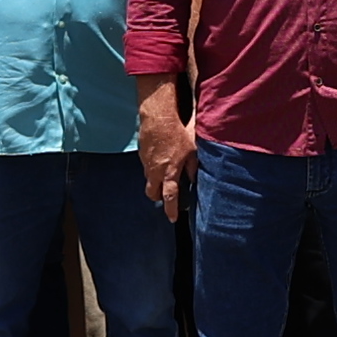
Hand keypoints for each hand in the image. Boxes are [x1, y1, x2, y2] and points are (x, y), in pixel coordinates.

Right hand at [139, 92, 192, 218]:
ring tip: (165, 174)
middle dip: (158, 198)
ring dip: (155, 181)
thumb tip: (195, 180)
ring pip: (149, 179)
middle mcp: (155, 171)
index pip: (169, 197)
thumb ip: (193, 167)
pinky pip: (147, 166)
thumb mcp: (192, 150)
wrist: (157, 117)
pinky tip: (161, 158)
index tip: (172, 218)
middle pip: (152, 193)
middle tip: (166, 196)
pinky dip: (153, 168)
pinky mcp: (142, 155)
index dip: (171, 210)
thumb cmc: (177, 132)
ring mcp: (146, 163)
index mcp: (169, 172)